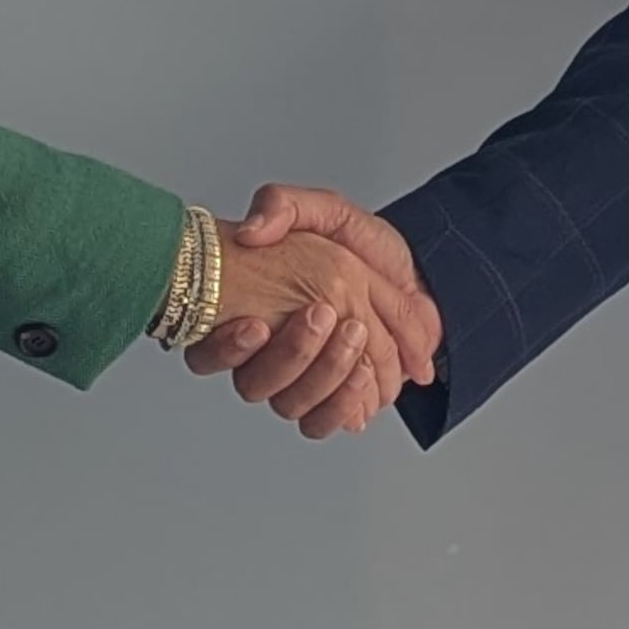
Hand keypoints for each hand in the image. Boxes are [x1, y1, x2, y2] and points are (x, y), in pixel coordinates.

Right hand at [193, 184, 440, 441]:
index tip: (257, 325)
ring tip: (355, 338)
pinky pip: (323, 422)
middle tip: (325, 315)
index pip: (207, 352)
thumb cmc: (366, 249)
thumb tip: (252, 232)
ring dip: (324, 375)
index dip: (225, 348)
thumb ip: (283, 205)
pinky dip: (344, 404)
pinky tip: (365, 375)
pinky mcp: (333, 402)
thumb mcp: (326, 212)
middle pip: (255, 385)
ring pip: (290, 406)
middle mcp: (267, 356)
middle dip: (292, 354)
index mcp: (250, 312)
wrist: (422, 277)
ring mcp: (299, 383)